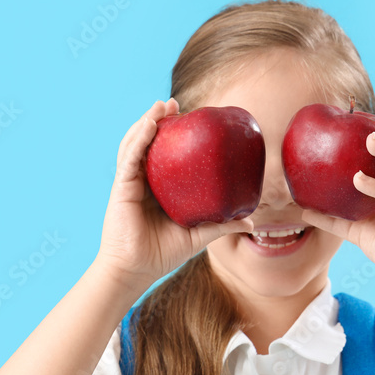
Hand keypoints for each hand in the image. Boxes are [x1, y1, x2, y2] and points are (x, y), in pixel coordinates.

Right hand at [95, 98, 254, 285]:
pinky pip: (129, 158)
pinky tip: (149, 124)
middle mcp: (142, 181)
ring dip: (147, 121)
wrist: (137, 270)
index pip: (164, 156)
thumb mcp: (199, 236)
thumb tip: (252, 221)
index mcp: (158, 189)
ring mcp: (130, 183)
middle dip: (159, 120)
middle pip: (148, 143)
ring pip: (136, 144)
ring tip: (162, 105)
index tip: (189, 119)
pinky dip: (138, 138)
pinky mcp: (122, 187)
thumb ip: (222, 225)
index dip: (173, 135)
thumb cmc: (163, 254)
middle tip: (175, 104)